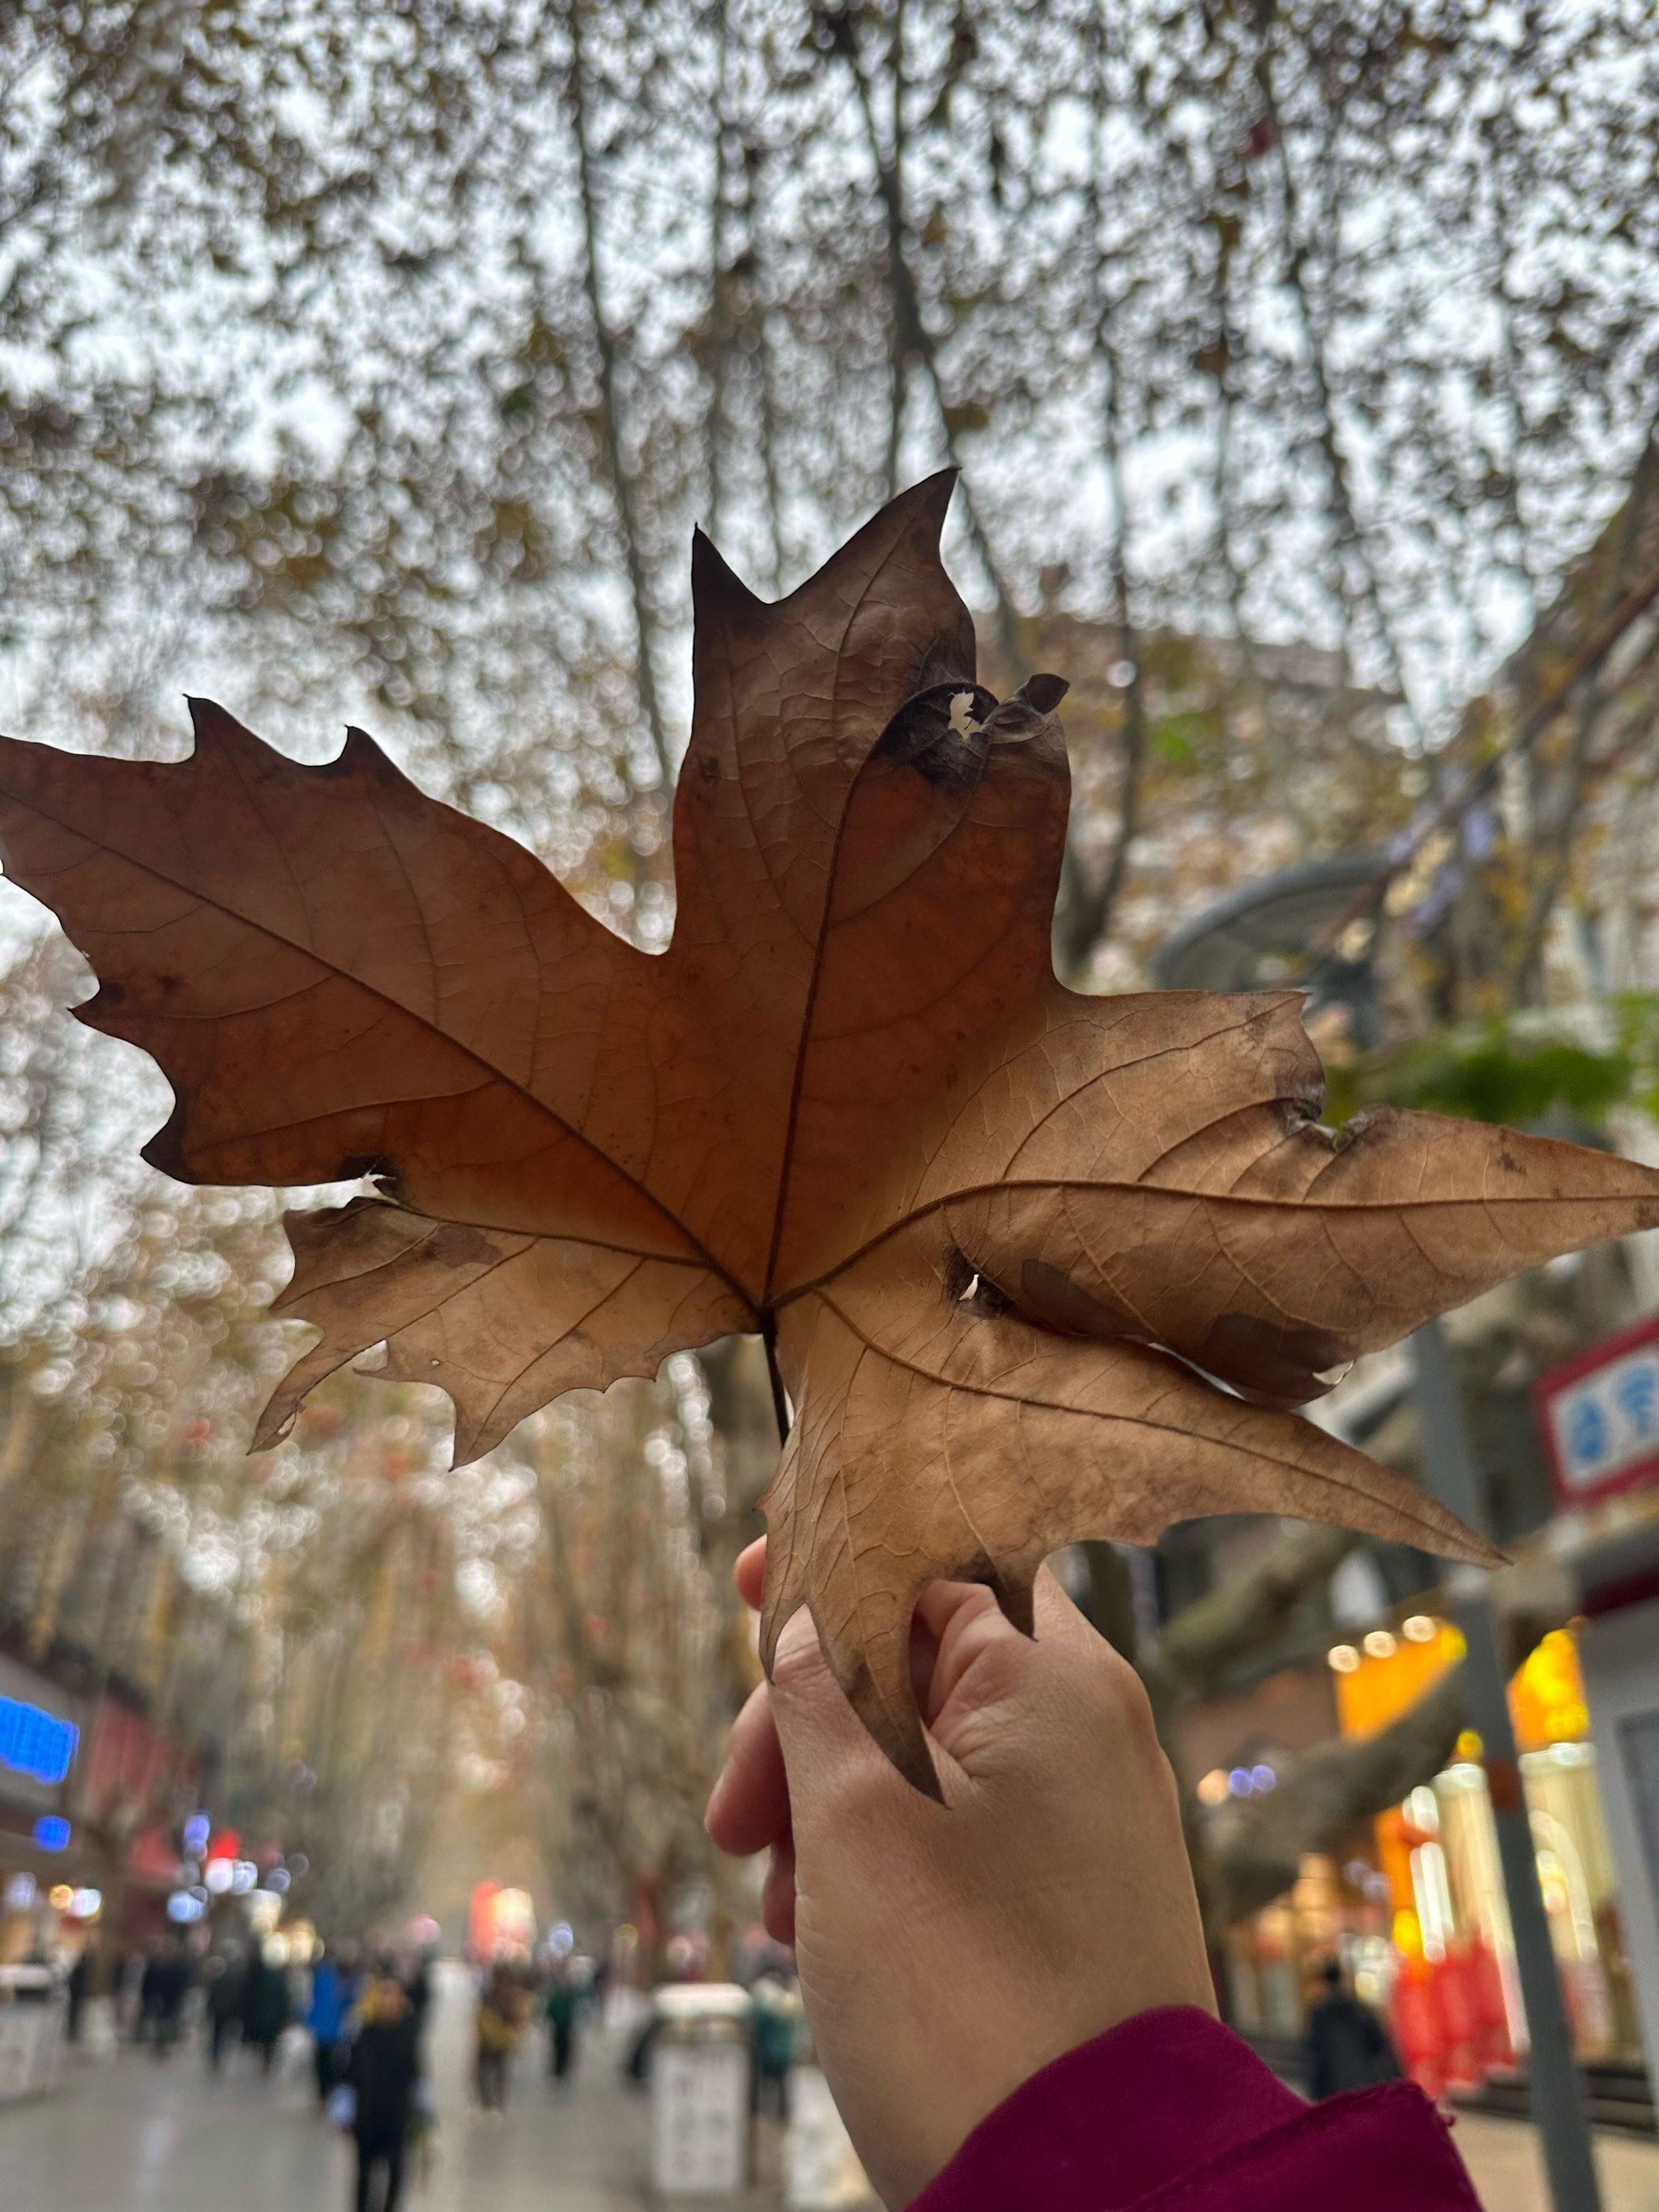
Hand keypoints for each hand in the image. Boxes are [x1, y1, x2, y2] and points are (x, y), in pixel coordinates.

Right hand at [706, 1545, 1214, 2207]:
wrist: (1091, 2192)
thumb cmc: (963, 1994)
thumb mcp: (853, 1824)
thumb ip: (815, 1696)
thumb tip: (802, 1620)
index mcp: (1052, 1676)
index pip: (928, 1562)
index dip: (828, 1567)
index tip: (746, 1582)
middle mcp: (1087, 1726)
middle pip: (913, 1663)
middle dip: (803, 1728)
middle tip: (732, 1819)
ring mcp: (1089, 1813)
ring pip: (925, 1755)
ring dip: (830, 1808)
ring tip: (783, 1911)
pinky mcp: (1075, 1892)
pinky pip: (961, 1829)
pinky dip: (884, 1857)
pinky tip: (825, 1932)